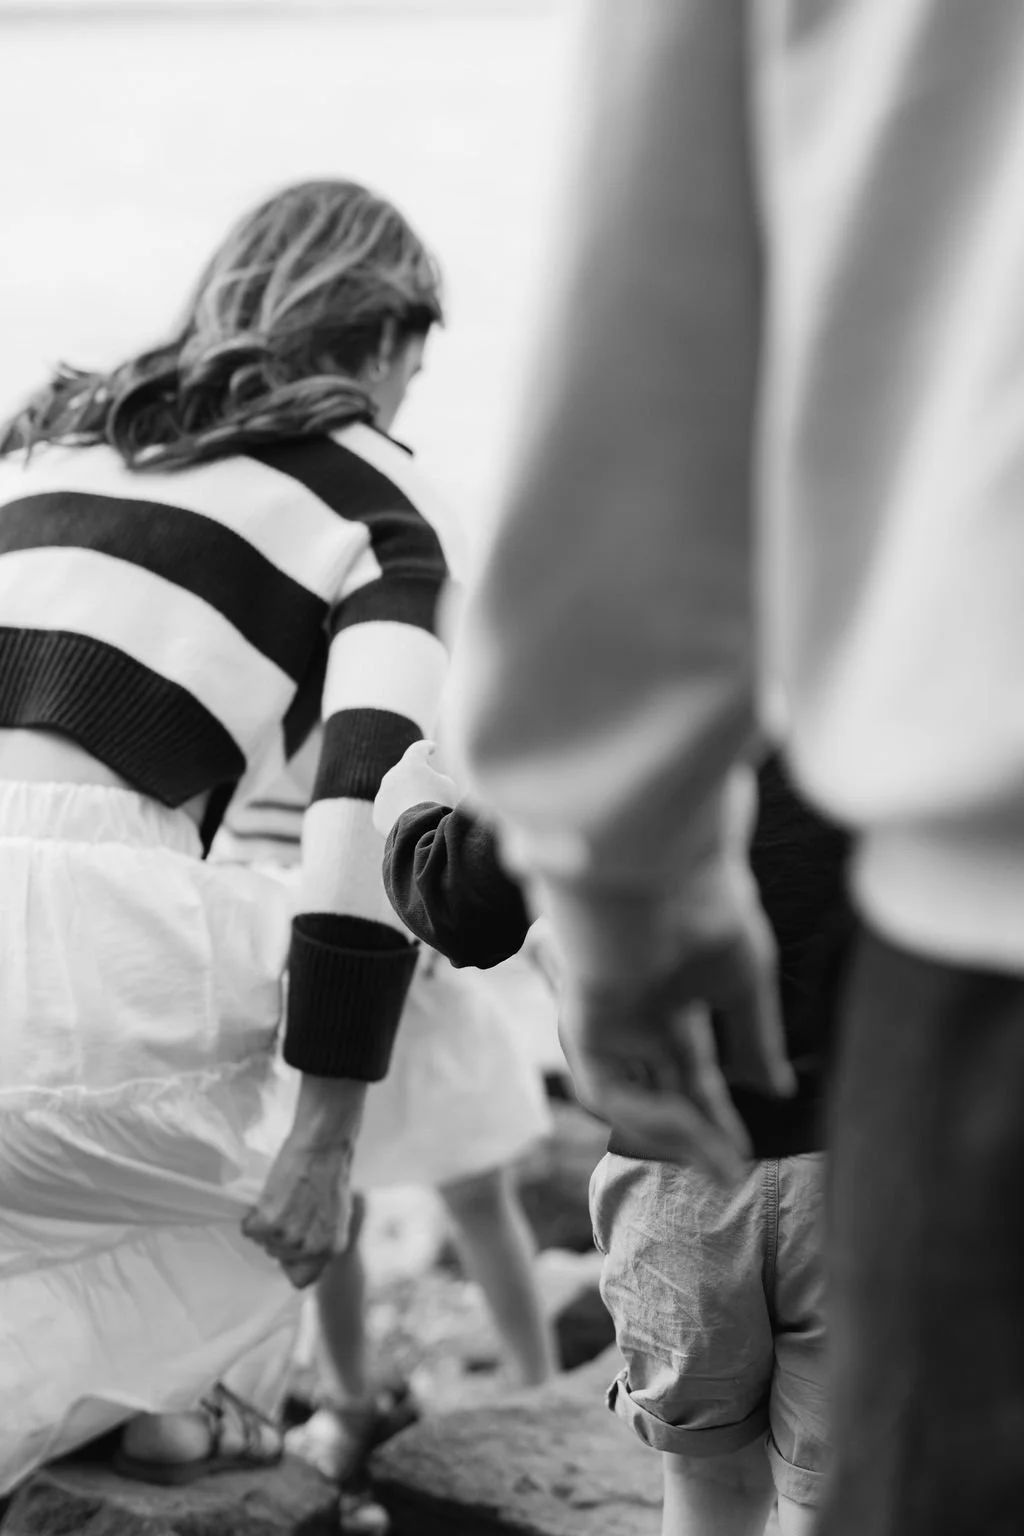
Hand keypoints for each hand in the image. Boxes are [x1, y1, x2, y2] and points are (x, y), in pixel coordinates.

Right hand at [242, 1075, 366, 1287]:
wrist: (324, 1145)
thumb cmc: (331, 1173)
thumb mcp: (336, 1214)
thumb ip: (322, 1237)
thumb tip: (304, 1252)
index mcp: (333, 1249)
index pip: (302, 1279)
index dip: (292, 1262)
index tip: (290, 1244)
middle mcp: (312, 1248)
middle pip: (278, 1258)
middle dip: (279, 1237)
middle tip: (288, 1208)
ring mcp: (290, 1237)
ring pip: (263, 1243)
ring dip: (266, 1224)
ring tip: (281, 1199)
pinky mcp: (269, 1221)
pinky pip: (249, 1230)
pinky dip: (252, 1215)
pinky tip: (268, 1198)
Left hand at [372, 739, 458, 836]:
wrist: (419, 831)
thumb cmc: (438, 805)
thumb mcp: (448, 786)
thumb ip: (438, 779)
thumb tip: (428, 783)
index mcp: (410, 764)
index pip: (418, 749)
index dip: (427, 748)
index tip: (432, 748)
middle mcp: (392, 776)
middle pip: (405, 773)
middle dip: (415, 778)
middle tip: (429, 788)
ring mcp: (382, 796)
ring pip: (395, 793)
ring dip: (406, 798)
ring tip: (421, 812)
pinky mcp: (378, 815)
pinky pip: (390, 812)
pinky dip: (399, 815)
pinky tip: (411, 824)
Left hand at [558, 896, 793, 1181]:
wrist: (661, 862)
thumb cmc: (705, 905)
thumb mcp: (744, 980)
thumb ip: (755, 1038)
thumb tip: (774, 1089)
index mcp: (676, 996)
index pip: (694, 1071)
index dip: (719, 1113)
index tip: (748, 1150)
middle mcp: (639, 1013)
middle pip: (664, 1092)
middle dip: (700, 1135)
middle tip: (736, 1172)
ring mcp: (610, 1019)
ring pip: (634, 1098)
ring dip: (677, 1136)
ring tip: (725, 1162)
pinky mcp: (584, 1021)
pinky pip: (606, 1087)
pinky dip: (647, 1114)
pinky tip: (690, 1125)